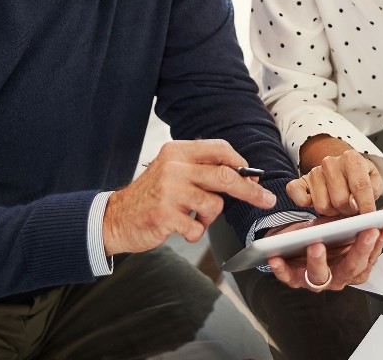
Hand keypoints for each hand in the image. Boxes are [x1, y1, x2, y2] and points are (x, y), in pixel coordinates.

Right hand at [103, 139, 275, 255]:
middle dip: (251, 190)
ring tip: (193, 217)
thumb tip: (243, 174)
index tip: (253, 176)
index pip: (219, 149)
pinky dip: (195, 232)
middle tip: (265, 199)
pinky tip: (182, 228)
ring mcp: (169, 191)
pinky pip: (198, 227)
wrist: (116, 217)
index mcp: (177, 152)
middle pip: (226, 176)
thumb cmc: (151, 196)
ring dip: (209, 217)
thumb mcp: (173, 171)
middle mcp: (174, 167)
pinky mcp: (165, 215)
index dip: (241, 163)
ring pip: (214, 204)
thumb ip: (202, 168)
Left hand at [266, 196, 382, 291]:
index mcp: (356, 265)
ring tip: (317, 244)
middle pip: (351, 268)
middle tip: (364, 232)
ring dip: (318, 261)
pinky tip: (278, 256)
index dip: (376, 243)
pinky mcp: (293, 277)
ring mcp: (317, 279)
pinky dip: (282, 269)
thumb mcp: (355, 221)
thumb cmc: (330, 234)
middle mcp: (339, 276)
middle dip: (359, 250)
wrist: (300, 240)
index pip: (370, 256)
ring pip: (320, 276)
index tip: (381, 226)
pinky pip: (288, 277)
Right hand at [288, 146, 382, 215]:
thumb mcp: (373, 180)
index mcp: (351, 158)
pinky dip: (307, 204)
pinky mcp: (300, 182)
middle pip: (340, 200)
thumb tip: (358, 204)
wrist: (340, 167)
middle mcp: (330, 162)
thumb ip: (373, 191)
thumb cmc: (358, 176)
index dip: (365, 205)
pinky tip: (318, 201)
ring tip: (338, 204)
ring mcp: (314, 172)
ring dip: (332, 211)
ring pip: (322, 206)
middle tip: (351, 206)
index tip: (368, 218)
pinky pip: (298, 198)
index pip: (360, 186)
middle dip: (348, 209)